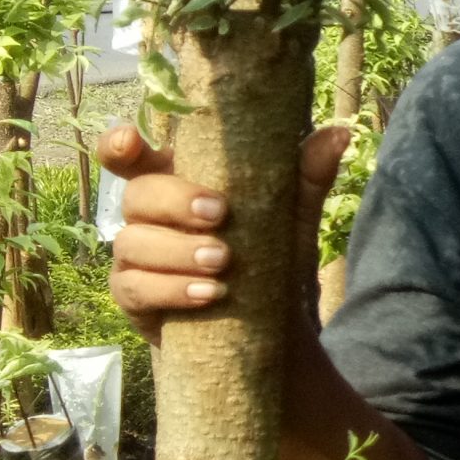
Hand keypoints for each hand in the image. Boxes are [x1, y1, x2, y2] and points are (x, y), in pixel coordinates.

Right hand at [100, 122, 349, 343]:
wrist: (269, 325)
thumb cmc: (269, 256)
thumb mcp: (292, 216)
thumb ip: (307, 176)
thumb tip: (338, 134)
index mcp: (175, 182)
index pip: (131, 157)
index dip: (120, 144)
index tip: (131, 141)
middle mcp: (147, 216)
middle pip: (137, 195)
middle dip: (175, 201)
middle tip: (220, 214)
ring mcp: (135, 258)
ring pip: (132, 243)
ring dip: (178, 251)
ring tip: (221, 262)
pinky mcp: (134, 299)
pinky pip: (136, 289)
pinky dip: (172, 290)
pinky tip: (208, 294)